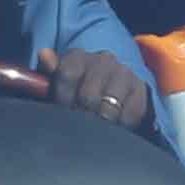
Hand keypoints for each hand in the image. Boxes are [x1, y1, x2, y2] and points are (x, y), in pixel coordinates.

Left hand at [40, 47, 158, 129]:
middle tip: (78, 126)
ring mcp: (123, 73)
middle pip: (88, 95)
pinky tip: (114, 126)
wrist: (114, 92)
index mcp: (78, 56)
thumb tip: (44, 54)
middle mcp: (103, 60)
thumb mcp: (58, 82)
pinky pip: (129, 115)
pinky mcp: (141, 89)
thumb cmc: (78, 90)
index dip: (62, 98)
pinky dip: (120, 125)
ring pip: (108, 107)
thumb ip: (49, 72)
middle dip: (80, 115)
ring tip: (95, 129)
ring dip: (100, 123)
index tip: (61, 110)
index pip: (66, 74)